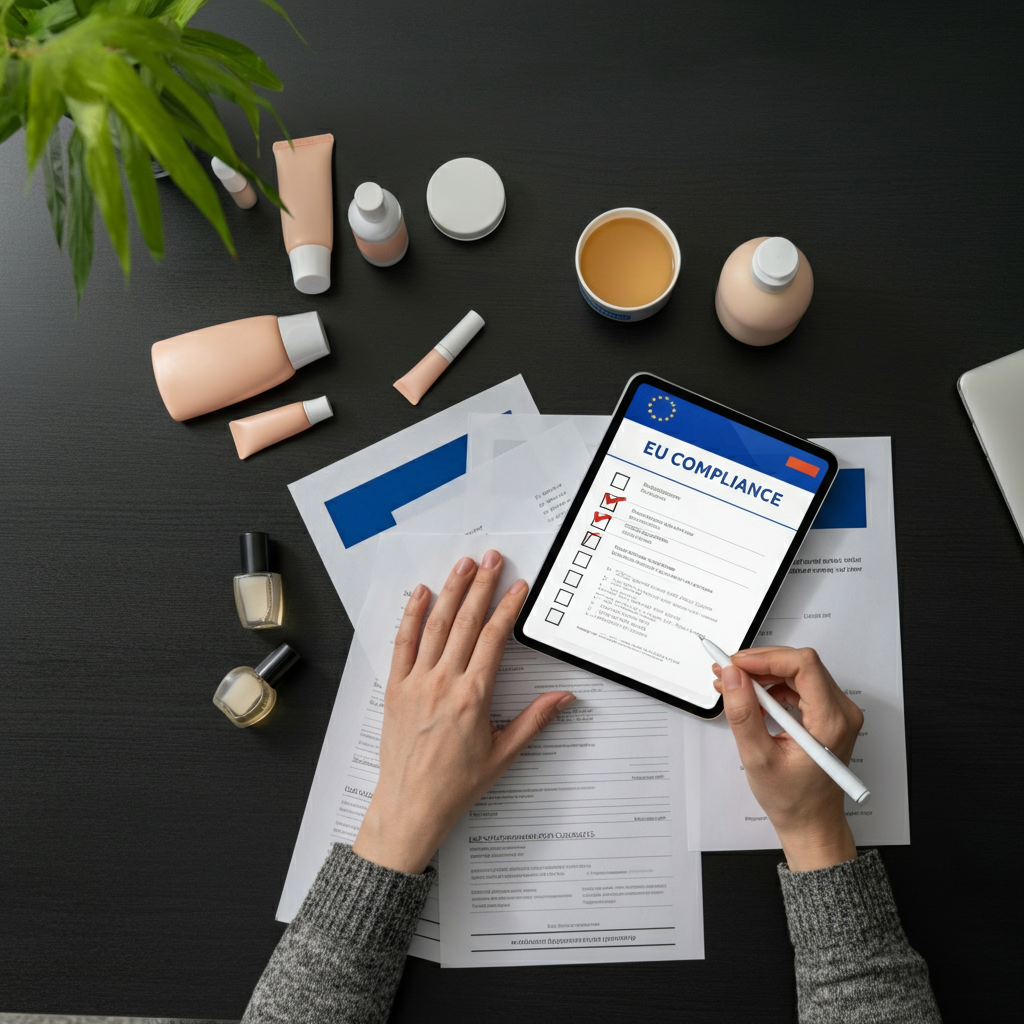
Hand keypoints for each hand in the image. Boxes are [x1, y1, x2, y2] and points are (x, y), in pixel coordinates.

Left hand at [352, 550, 575, 873]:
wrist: (411, 807)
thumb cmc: (455, 785)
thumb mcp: (504, 754)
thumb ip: (535, 720)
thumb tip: (564, 698)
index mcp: (473, 697)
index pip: (493, 638)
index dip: (507, 606)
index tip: (517, 586)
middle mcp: (443, 683)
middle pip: (466, 622)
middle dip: (481, 585)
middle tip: (492, 558)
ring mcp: (416, 682)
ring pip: (436, 625)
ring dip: (450, 590)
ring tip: (462, 565)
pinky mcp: (395, 688)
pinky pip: (403, 643)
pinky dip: (411, 615)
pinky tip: (421, 594)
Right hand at [712, 646, 863, 871]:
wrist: (810, 821)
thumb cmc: (793, 799)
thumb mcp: (758, 758)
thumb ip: (743, 713)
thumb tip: (732, 676)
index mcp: (831, 722)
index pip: (803, 666)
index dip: (766, 658)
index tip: (736, 664)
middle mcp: (841, 712)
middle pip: (799, 664)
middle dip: (759, 664)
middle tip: (726, 673)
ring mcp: (836, 711)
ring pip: (796, 672)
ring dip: (762, 674)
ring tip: (733, 688)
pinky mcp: (826, 713)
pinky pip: (798, 685)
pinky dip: (771, 687)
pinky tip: (751, 700)